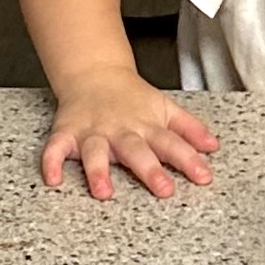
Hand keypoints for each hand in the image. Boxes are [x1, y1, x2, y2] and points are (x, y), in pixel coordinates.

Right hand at [39, 66, 219, 199]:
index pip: (171, 142)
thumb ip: (188, 128)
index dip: (188, 159)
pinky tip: (53, 179)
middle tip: (164, 190)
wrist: (93, 72)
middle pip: (136, 149)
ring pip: (95, 151)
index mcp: (146, 125)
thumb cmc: (131, 98)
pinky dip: (51, 162)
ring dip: (98, 171)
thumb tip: (213, 146)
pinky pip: (56, 148)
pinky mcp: (67, 133)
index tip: (204, 177)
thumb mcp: (164, 108)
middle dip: (149, 169)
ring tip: (104, 192)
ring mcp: (92, 131)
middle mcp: (120, 130)